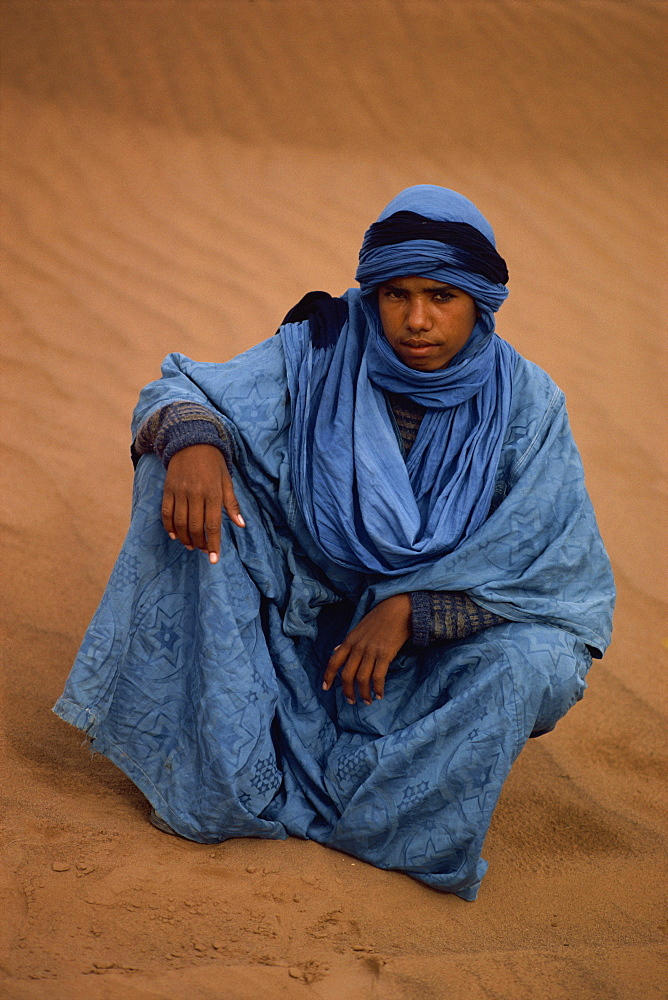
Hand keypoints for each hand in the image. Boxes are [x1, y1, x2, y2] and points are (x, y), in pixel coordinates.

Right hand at [161, 444, 243, 563]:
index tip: (213, 559)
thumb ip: (232, 504)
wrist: (192, 441)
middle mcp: (196, 494)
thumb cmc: (214, 464)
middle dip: (199, 543)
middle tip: (203, 551)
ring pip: (180, 522)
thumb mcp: (227, 481)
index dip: (213, 544)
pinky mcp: (168, 489)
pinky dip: (169, 526)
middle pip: (196, 527)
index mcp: (213, 493)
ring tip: (190, 546)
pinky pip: (166, 512)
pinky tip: (174, 535)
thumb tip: (241, 525)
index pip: (213, 525)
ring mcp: (180, 492)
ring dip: (185, 538)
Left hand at [322, 594, 411, 704]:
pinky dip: (377, 688)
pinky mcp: (385, 655)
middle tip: (351, 701)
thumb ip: (347, 642)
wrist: (398, 610)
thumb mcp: (358, 628)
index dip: (328, 676)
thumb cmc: (379, 619)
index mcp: (349, 640)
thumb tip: (335, 650)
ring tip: (366, 701)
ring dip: (363, 693)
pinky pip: (378, 677)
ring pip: (362, 678)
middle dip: (347, 691)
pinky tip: (379, 695)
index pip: (334, 661)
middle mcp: (358, 647)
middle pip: (347, 675)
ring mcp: (371, 651)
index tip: (326, 688)